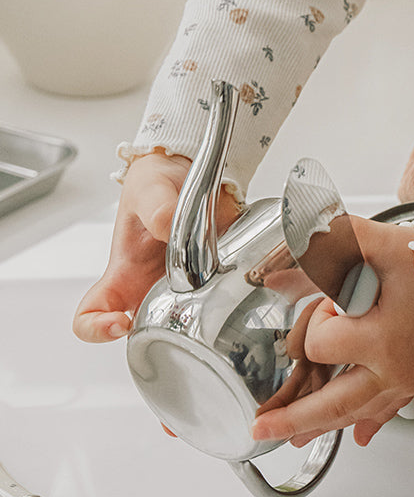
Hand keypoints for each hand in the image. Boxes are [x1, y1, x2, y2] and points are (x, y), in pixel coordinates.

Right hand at [71, 152, 240, 343]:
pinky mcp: (212, 274)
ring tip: (213, 280)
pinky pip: (223, 293)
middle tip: (182, 307)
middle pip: (146, 328)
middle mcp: (149, 284)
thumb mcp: (149, 188)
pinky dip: (232, 286)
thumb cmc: (155, 183)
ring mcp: (182, 283)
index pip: (91, 314)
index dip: (96, 328)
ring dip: (203, 307)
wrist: (188, 168)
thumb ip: (156, 206)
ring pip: (189, 316)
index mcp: (123, 272)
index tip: (119, 322)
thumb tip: (167, 225)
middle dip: (165, 326)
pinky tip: (239, 268)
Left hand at [251, 215, 413, 448]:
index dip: (319, 318)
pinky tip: (360, 436)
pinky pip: (390, 409)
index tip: (336, 296)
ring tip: (293, 438)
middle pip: (331, 404)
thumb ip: (334, 242)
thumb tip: (291, 247)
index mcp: (380, 340)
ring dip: (322, 425)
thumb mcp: (383, 242)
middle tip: (262, 429)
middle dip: (293, 419)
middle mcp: (393, 370)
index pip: (323, 344)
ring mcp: (409, 379)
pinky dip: (370, 422)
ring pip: (358, 412)